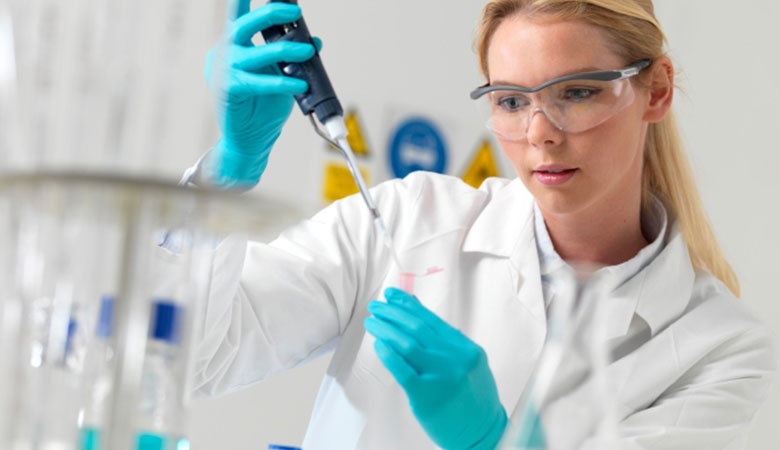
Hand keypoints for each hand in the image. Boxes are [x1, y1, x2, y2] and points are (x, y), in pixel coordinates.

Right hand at [204, 1, 320, 187]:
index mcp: (234, 44)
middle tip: (295, 11)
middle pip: (244, 24)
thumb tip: (316, 40)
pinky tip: (299, 86)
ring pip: (257, 53)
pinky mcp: (228, 89)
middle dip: (271, 14)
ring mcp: (223, 70)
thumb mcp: (282, 75)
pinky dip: (282, 83)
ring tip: (308, 51)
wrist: (250, 139)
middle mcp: (224, 52)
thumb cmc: (263, 105)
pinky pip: (259, 82)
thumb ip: (293, 57)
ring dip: (286, 51)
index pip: (238, 13)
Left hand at [364, 287, 507, 449]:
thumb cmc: (472, 398)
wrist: (483, 433)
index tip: (392, 295)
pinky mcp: (427, 396)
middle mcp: (455, 359)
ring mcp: (442, 377)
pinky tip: (379, 344)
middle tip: (375, 306)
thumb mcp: (467, 363)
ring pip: (407, 344)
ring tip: (372, 322)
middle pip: (417, 327)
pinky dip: (388, 354)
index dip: (408, 304)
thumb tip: (417, 313)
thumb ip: (445, 341)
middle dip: (393, 313)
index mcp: (465, 349)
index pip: (431, 320)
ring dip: (386, 329)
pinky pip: (402, 369)